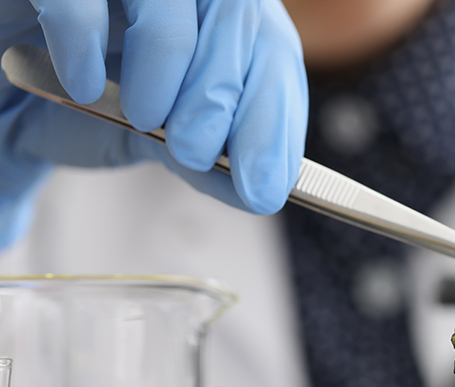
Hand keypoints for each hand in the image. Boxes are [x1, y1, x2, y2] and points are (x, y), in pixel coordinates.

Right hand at [0, 0, 307, 246]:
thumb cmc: (68, 97)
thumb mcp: (149, 137)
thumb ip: (206, 158)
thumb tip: (256, 190)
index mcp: (212, 20)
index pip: (272, 50)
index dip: (274, 118)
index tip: (264, 186)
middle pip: (238, 14)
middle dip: (228, 95)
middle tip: (199, 154)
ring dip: (173, 62)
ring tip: (145, 119)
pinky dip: (85, 38)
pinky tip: (81, 86)